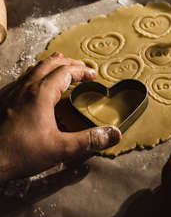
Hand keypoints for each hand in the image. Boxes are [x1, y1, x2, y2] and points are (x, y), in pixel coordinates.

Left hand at [0, 52, 120, 181]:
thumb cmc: (20, 153)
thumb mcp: (61, 149)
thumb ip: (89, 140)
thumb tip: (114, 134)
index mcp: (41, 94)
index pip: (66, 73)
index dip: (82, 72)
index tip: (93, 75)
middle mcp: (25, 88)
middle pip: (49, 65)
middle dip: (68, 63)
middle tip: (81, 66)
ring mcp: (10, 93)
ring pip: (32, 69)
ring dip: (49, 65)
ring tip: (58, 62)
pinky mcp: (2, 101)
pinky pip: (20, 80)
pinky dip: (33, 74)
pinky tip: (32, 83)